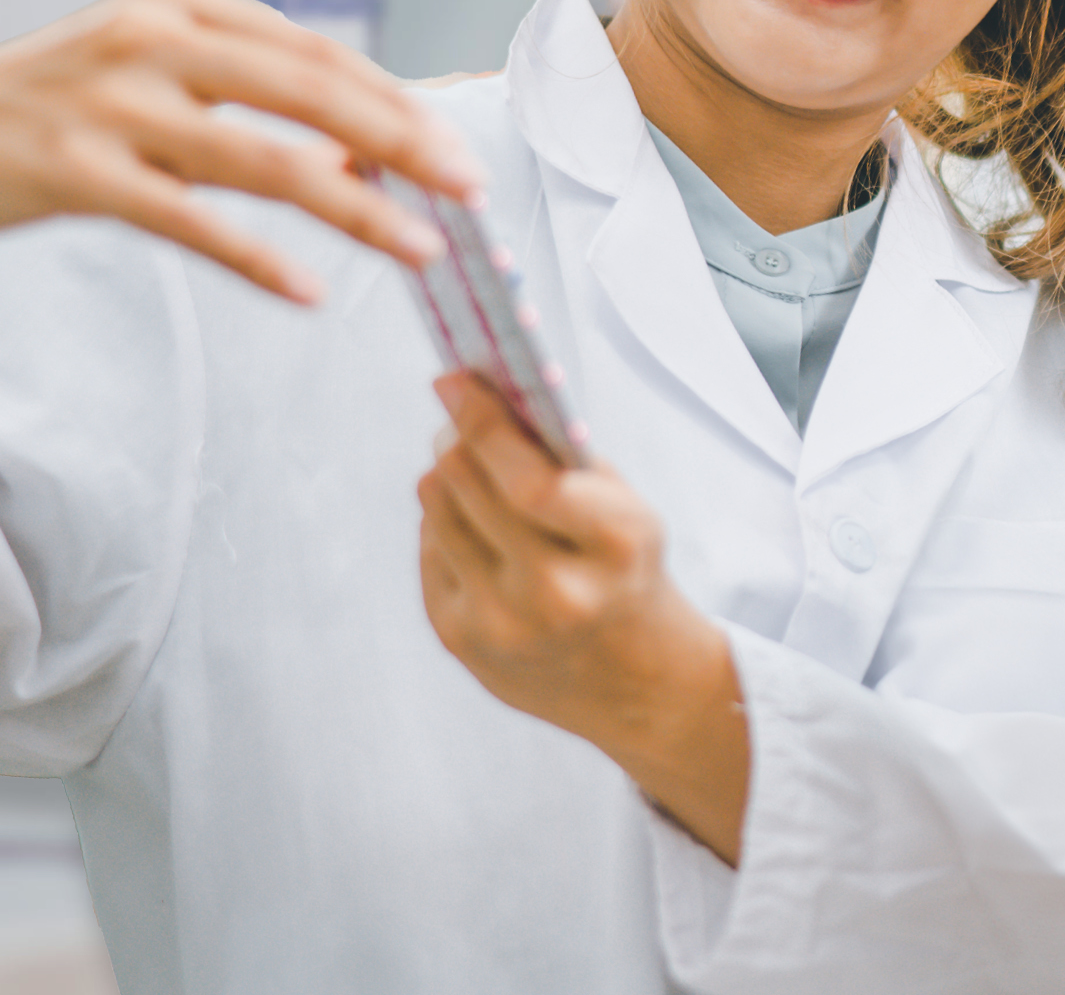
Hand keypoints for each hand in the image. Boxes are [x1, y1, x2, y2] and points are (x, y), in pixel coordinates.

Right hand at [0, 0, 483, 302]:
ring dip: (357, 210)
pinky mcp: (73, 168)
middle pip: (312, 94)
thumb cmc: (47, 111)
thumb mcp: (151, 75)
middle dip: (405, 145)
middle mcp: (153, 35)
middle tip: (470, 191)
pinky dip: (256, 258)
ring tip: (421, 249)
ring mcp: (112, 99)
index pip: (320, 54)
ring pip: (266, 159)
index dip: (399, 103)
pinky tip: (309, 291)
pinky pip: (189, 220)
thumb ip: (248, 102)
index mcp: (182, 2)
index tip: (456, 150)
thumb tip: (362, 162)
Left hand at [419, 372, 749, 864]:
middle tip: (460, 416)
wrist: (635, 682)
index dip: (482, 423)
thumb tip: (481, 396)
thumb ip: (562, 457)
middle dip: (457, 437)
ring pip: (435, 509)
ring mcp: (501, 623)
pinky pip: (429, 548)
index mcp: (613, 547)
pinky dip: (446, 524)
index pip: (527, 480)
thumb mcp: (626, 508)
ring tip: (471, 471)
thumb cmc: (626, 572)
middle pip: (465, 484)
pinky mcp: (460, 640)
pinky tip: (477, 528)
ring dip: (447, 476)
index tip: (455, 382)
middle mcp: (554, 592)